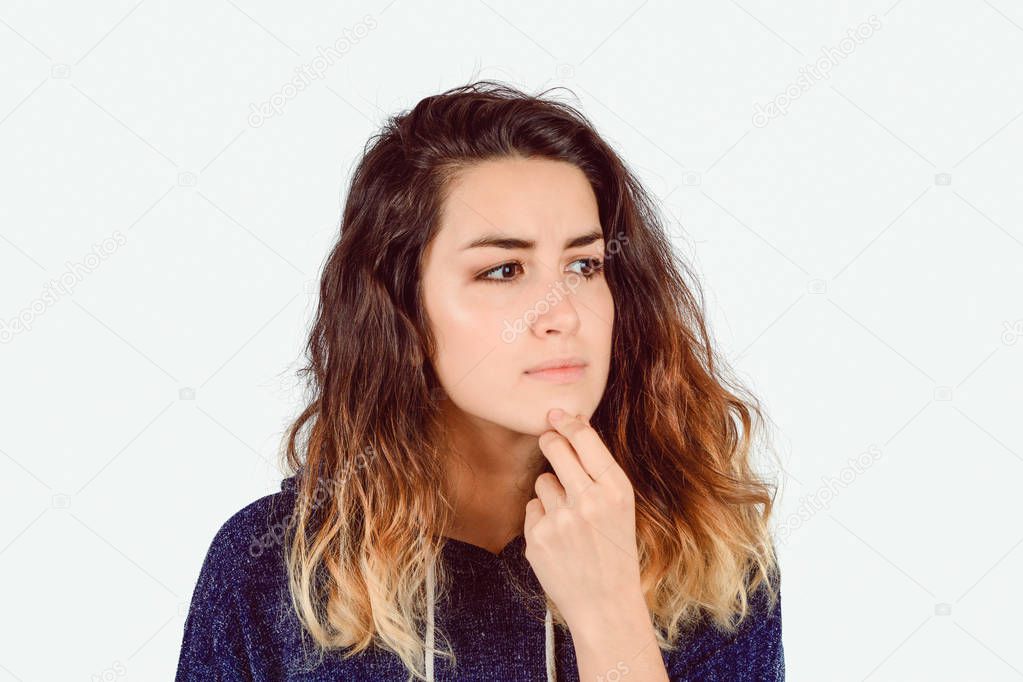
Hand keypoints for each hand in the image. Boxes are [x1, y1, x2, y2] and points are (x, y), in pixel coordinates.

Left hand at [523, 408, 642, 629]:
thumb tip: (571, 427)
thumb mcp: (621, 507)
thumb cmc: (615, 550)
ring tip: (570, 519)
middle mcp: (589, 501)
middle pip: (556, 447)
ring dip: (551, 492)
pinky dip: (542, 519)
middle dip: (550, 439)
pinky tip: (559, 539)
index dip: (568, 422)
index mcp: (616, 490)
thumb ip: (599, 471)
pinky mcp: (538, 537)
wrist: (606, 603)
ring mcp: (561, 519)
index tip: (556, 413)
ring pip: (543, 480)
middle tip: (549, 438)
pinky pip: (533, 508)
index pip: (585, 439)